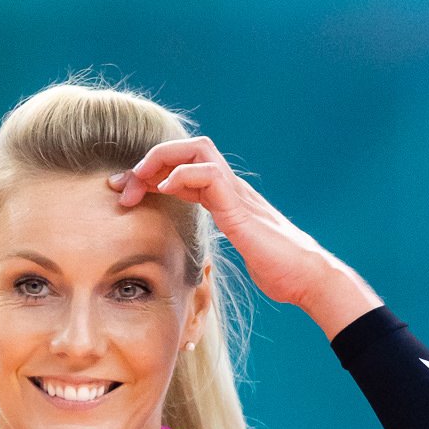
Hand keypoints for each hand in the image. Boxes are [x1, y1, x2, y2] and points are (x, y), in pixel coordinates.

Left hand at [107, 136, 379, 335]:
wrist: (308, 278)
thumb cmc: (278, 271)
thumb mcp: (236, 254)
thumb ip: (217, 245)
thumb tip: (196, 259)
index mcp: (224, 198)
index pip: (183, 170)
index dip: (150, 176)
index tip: (123, 193)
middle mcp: (230, 188)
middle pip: (187, 150)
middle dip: (149, 161)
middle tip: (121, 186)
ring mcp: (236, 194)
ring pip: (197, 149)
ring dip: (161, 160)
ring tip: (138, 181)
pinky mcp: (240, 208)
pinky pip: (209, 173)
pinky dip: (183, 174)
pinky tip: (166, 190)